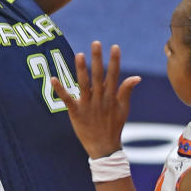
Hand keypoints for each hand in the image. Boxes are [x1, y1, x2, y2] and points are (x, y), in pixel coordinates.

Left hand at [51, 41, 140, 158]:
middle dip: (98, 59)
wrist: (103, 147)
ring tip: (79, 55)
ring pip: (84, 85)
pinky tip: (53, 79)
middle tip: (96, 43)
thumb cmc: (114, 126)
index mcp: (111, 97)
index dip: (115, 61)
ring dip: (81, 70)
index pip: (114, 75)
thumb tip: (136, 77)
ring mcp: (87, 106)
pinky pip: (67, 99)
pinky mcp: (76, 113)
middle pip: (99, 76)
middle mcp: (100, 99)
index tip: (115, 47)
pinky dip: (60, 89)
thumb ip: (127, 91)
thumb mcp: (123, 109)